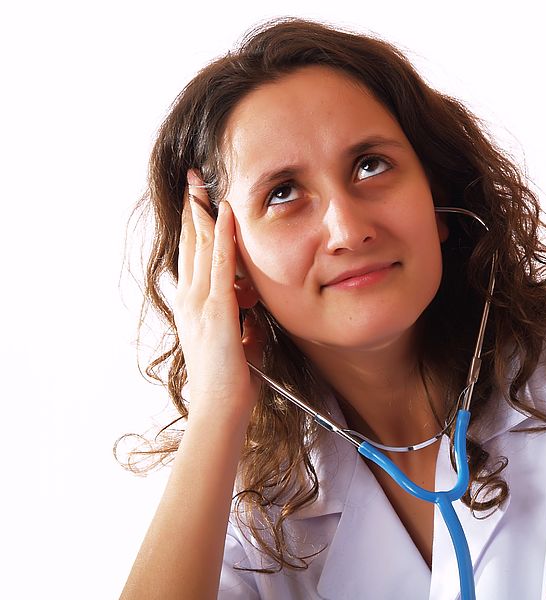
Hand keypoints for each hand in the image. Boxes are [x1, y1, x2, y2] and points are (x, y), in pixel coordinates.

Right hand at [175, 170, 262, 425]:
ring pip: (202, 248)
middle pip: (191, 243)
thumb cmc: (231, 379)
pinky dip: (224, 236)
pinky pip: (221, 265)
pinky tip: (226, 213)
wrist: (220, 407)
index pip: (194, 256)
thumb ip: (241, 322)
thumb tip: (252, 312)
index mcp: (194, 306)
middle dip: (192, 208)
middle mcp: (191, 300)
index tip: (197, 199)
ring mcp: (201, 304)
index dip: (195, 225)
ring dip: (203, 213)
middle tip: (193, 178)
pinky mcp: (217, 311)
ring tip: (203, 184)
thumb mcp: (237, 341)